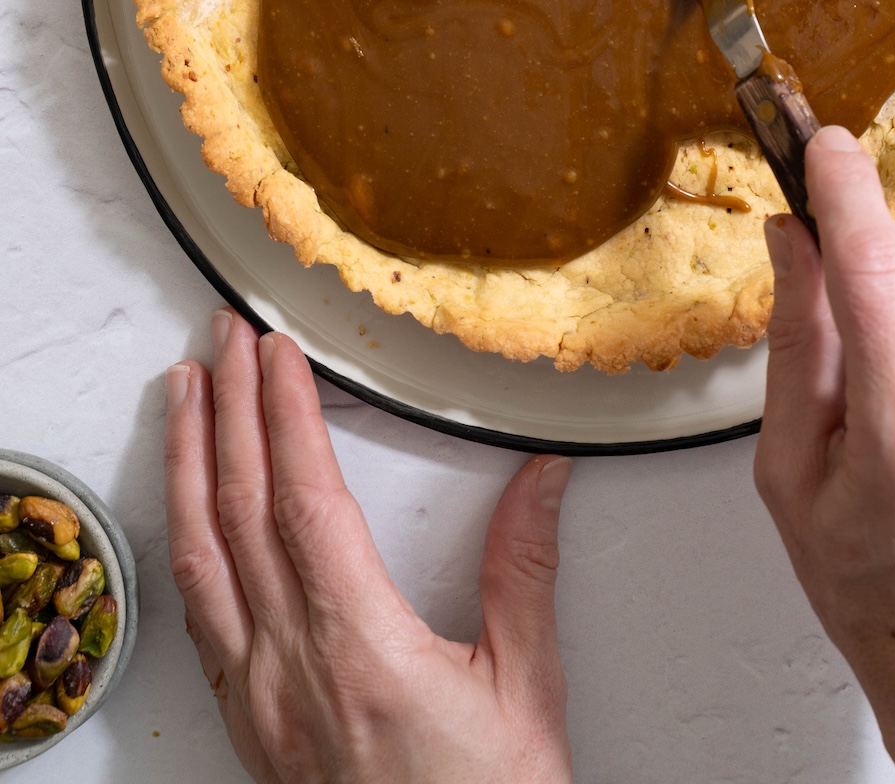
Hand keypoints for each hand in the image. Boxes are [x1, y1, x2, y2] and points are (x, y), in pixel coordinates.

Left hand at [164, 310, 572, 783]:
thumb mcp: (525, 690)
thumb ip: (524, 573)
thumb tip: (542, 478)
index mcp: (362, 650)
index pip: (305, 502)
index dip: (284, 416)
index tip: (277, 353)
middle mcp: (292, 670)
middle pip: (240, 513)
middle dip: (226, 412)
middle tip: (223, 340)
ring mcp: (259, 700)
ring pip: (201, 559)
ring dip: (187, 465)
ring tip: (183, 396)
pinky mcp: (249, 725)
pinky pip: (200, 615)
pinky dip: (187, 540)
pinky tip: (189, 509)